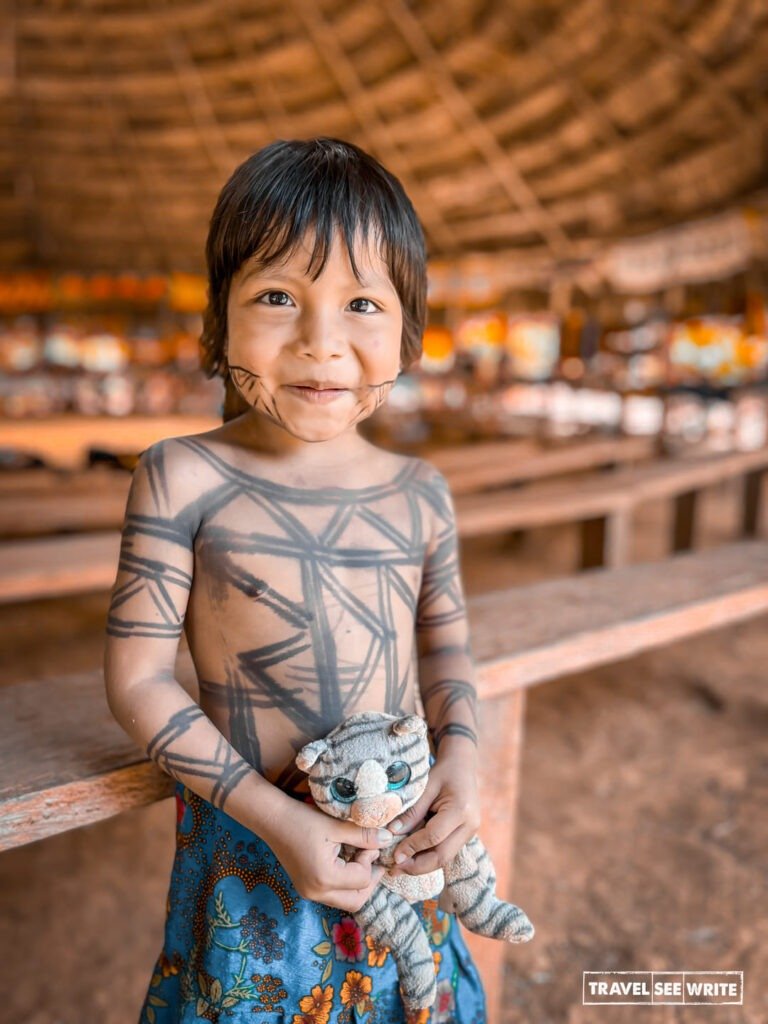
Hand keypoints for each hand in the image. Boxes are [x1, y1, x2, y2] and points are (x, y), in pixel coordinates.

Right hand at [265, 798, 392, 912]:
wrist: (271, 819)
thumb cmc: (302, 819)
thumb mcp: (336, 826)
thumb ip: (364, 835)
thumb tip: (389, 839)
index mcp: (325, 878)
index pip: (362, 880)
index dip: (370, 860)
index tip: (368, 841)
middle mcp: (316, 893)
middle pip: (356, 901)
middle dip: (369, 881)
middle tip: (371, 857)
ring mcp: (309, 894)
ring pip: (345, 900)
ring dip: (357, 883)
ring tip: (358, 857)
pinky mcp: (306, 888)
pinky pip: (333, 894)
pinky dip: (344, 882)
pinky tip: (345, 861)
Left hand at [387, 750, 480, 876]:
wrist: (463, 763)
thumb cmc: (444, 771)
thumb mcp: (425, 786)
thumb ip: (412, 811)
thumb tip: (393, 833)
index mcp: (461, 810)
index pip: (434, 837)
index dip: (412, 847)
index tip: (393, 854)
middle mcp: (470, 825)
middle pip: (442, 855)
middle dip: (417, 866)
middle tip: (395, 868)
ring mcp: (470, 831)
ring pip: (445, 857)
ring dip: (422, 865)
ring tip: (399, 867)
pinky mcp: (465, 834)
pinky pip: (446, 850)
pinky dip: (428, 856)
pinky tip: (412, 857)